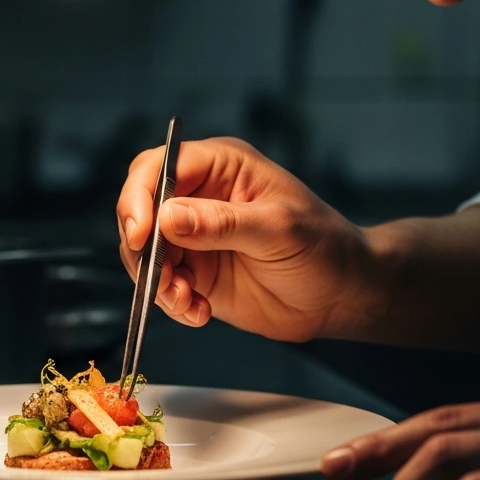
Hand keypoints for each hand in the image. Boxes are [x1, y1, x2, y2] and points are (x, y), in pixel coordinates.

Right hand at [116, 137, 381, 341]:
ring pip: (144, 252)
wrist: (339, 296)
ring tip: (187, 301)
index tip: (141, 234)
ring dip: (156, 281)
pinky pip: (160, 284)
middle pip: (140, 209)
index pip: (159, 167)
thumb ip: (222, 223)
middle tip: (162, 278)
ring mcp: (194, 237)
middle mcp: (200, 197)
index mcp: (221, 167)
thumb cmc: (324, 248)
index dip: (140, 197)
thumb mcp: (278, 229)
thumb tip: (168, 217)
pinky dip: (170, 302)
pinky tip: (198, 311)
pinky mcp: (194, 272)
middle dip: (142, 247)